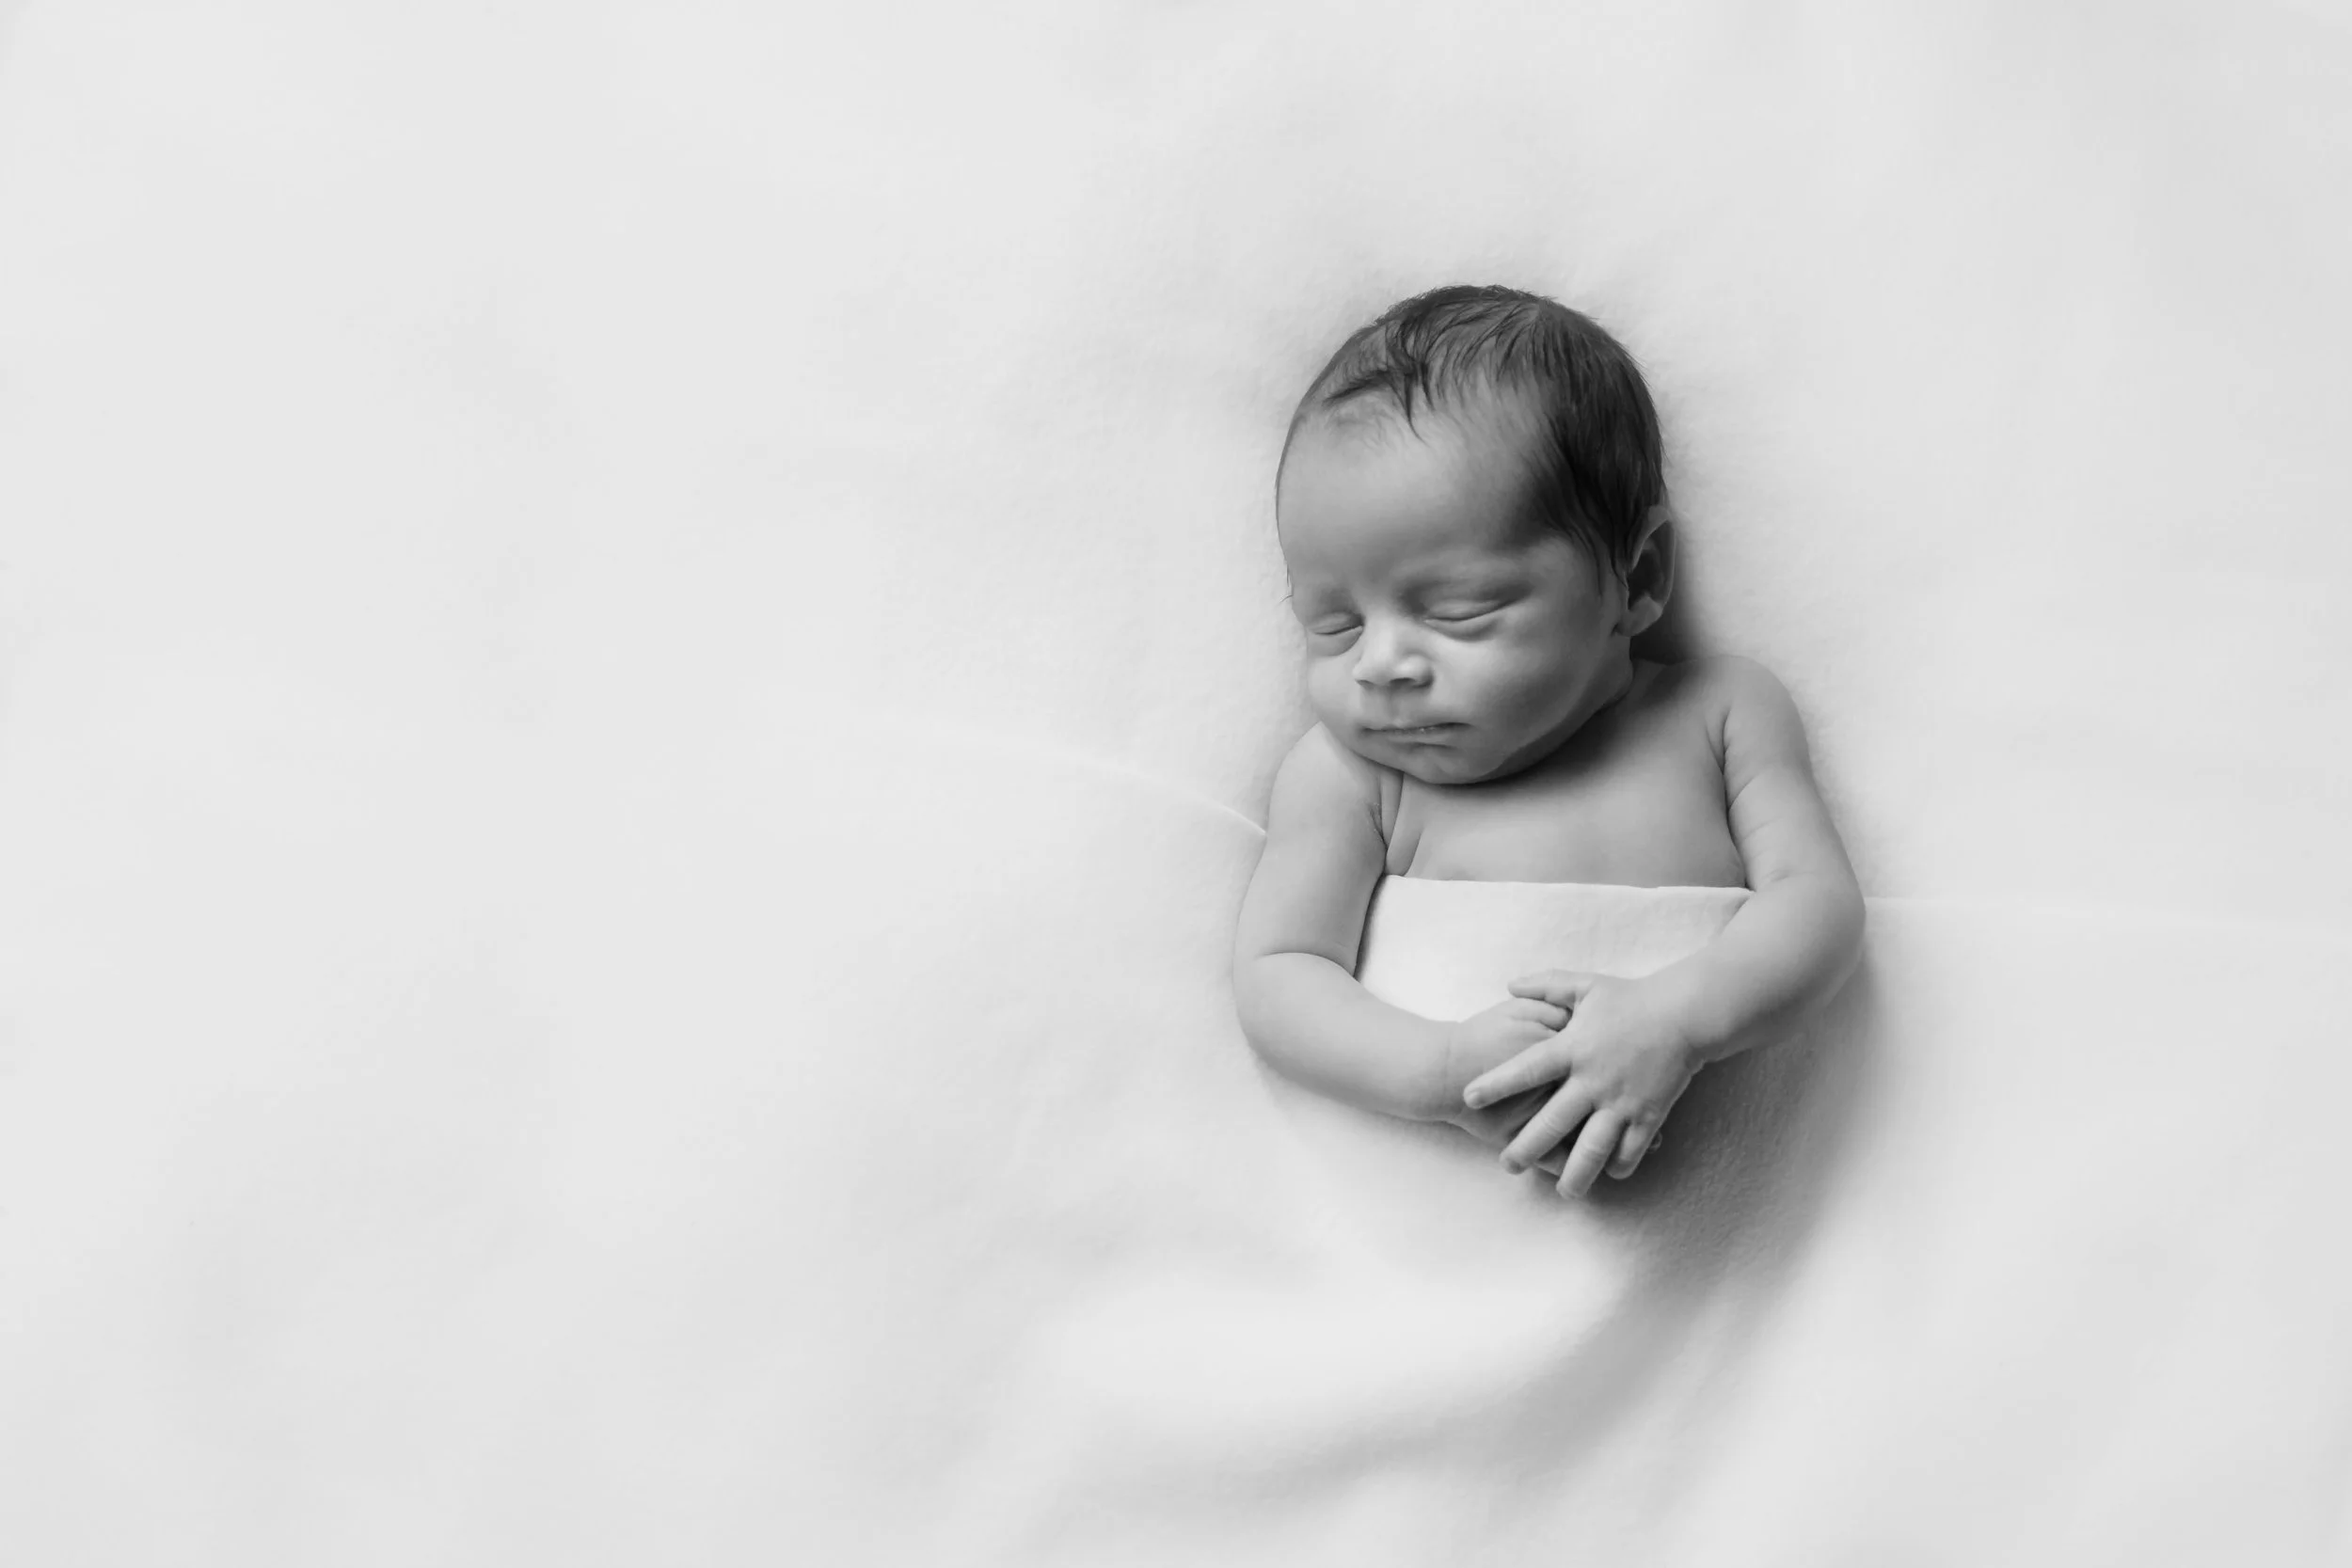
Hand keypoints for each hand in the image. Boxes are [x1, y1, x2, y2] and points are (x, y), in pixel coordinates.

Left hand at [1461, 971, 1698, 1197]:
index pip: (1526, 1069)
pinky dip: (1619, 1165)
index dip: (1496, 1084)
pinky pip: (1630, 1149)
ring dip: (1576, 1173)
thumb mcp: (1586, 985)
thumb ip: (1546, 985)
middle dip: (1526, 1148)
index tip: (1469, 1098)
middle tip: (1507, 1166)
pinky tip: (1608, 1174)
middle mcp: (1593, 1079)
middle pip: (1552, 1122)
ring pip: (1592, 1148)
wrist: (1686, 1012)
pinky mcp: (1649, 1113)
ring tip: (1564, 1191)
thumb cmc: (1633, 998)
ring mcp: (1621, 1100)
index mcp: (1573, 1048)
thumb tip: (1510, 984)